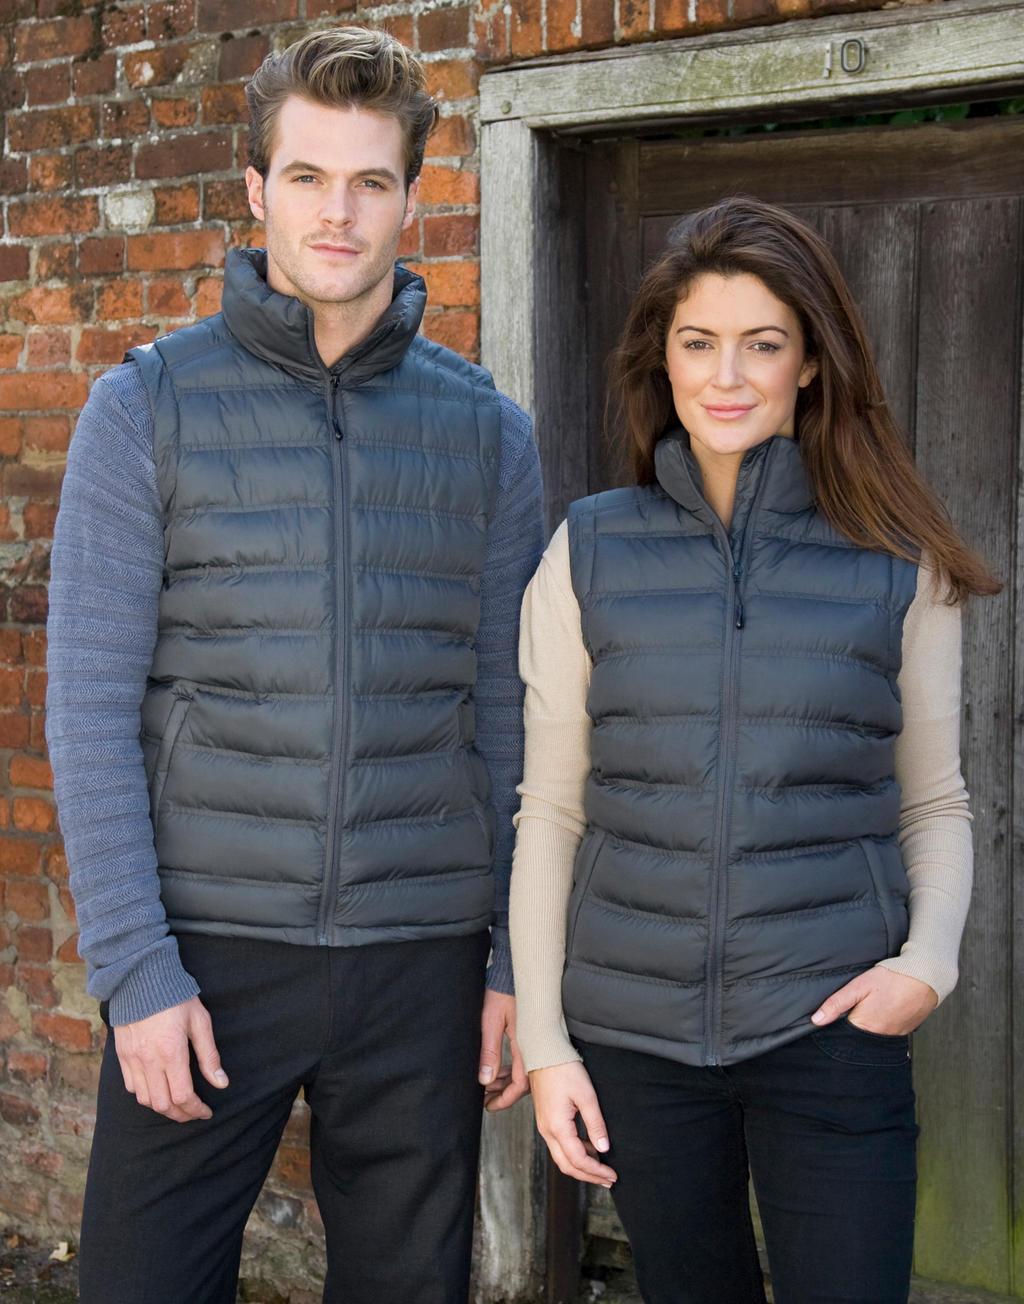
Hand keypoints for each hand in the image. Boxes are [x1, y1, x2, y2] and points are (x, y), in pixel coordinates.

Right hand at [112, 996, 227, 1121]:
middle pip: (163, 1104)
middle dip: (181, 1114)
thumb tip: (221, 1083)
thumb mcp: (200, 1022)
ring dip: (163, 1107)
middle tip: (194, 1112)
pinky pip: (131, 1086)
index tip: (206, 1111)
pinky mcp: (122, 1055)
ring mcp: (132, 1059)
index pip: (183, 1096)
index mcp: (171, 1052)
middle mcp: (149, 1060)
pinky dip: (145, 1095)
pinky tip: (157, 1090)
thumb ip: (209, 1055)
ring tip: (178, 1105)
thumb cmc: (175, 997)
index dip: (196, 1110)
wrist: (141, 978)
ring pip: (145, 1099)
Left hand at [478, 990, 528, 1111]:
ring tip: (488, 1089)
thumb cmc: (502, 991)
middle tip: (486, 1100)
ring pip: (523, 1072)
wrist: (512, 973)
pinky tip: (498, 1073)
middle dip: (504, 1095)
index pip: (520, 1083)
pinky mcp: (528, 1037)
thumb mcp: (490, 1021)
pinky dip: (509, 1071)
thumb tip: (485, 1079)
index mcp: (525, 1045)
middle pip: (523, 1082)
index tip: (490, 1105)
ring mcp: (531, 1042)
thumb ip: (489, 1051)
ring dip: (505, 1083)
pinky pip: (522, 1061)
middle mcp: (532, 1046)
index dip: (506, 1099)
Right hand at [529, 1061, 616, 1187]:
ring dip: (581, 1166)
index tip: (612, 1175)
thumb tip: (604, 1148)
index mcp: (557, 1127)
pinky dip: (574, 1153)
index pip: (578, 1160)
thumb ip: (595, 1124)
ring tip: (601, 1168)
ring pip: (561, 1157)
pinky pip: (559, 1145)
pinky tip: (589, 1149)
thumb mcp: (586, 1095)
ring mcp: (544, 1125)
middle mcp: (547, 1130)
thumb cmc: (564, 1069)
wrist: (543, 1052)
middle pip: (567, 1165)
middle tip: (608, 1180)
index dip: (596, 1171)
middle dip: (588, 1176)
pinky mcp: (546, 1119)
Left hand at [811, 966, 937, 1035]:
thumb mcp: (859, 986)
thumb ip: (837, 1003)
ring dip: (869, 1024)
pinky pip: (888, 1031)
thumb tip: (817, 1020)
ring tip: (872, 1006)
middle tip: (856, 1006)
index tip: (835, 1015)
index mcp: (866, 1026)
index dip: (836, 1025)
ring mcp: (895, 1035)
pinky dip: (883, 1023)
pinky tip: (883, 1009)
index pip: (843, 1035)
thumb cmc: (892, 978)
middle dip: (853, 1025)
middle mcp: (881, 1036)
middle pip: (859, 1036)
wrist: (925, 975)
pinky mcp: (906, 1030)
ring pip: (874, 1035)